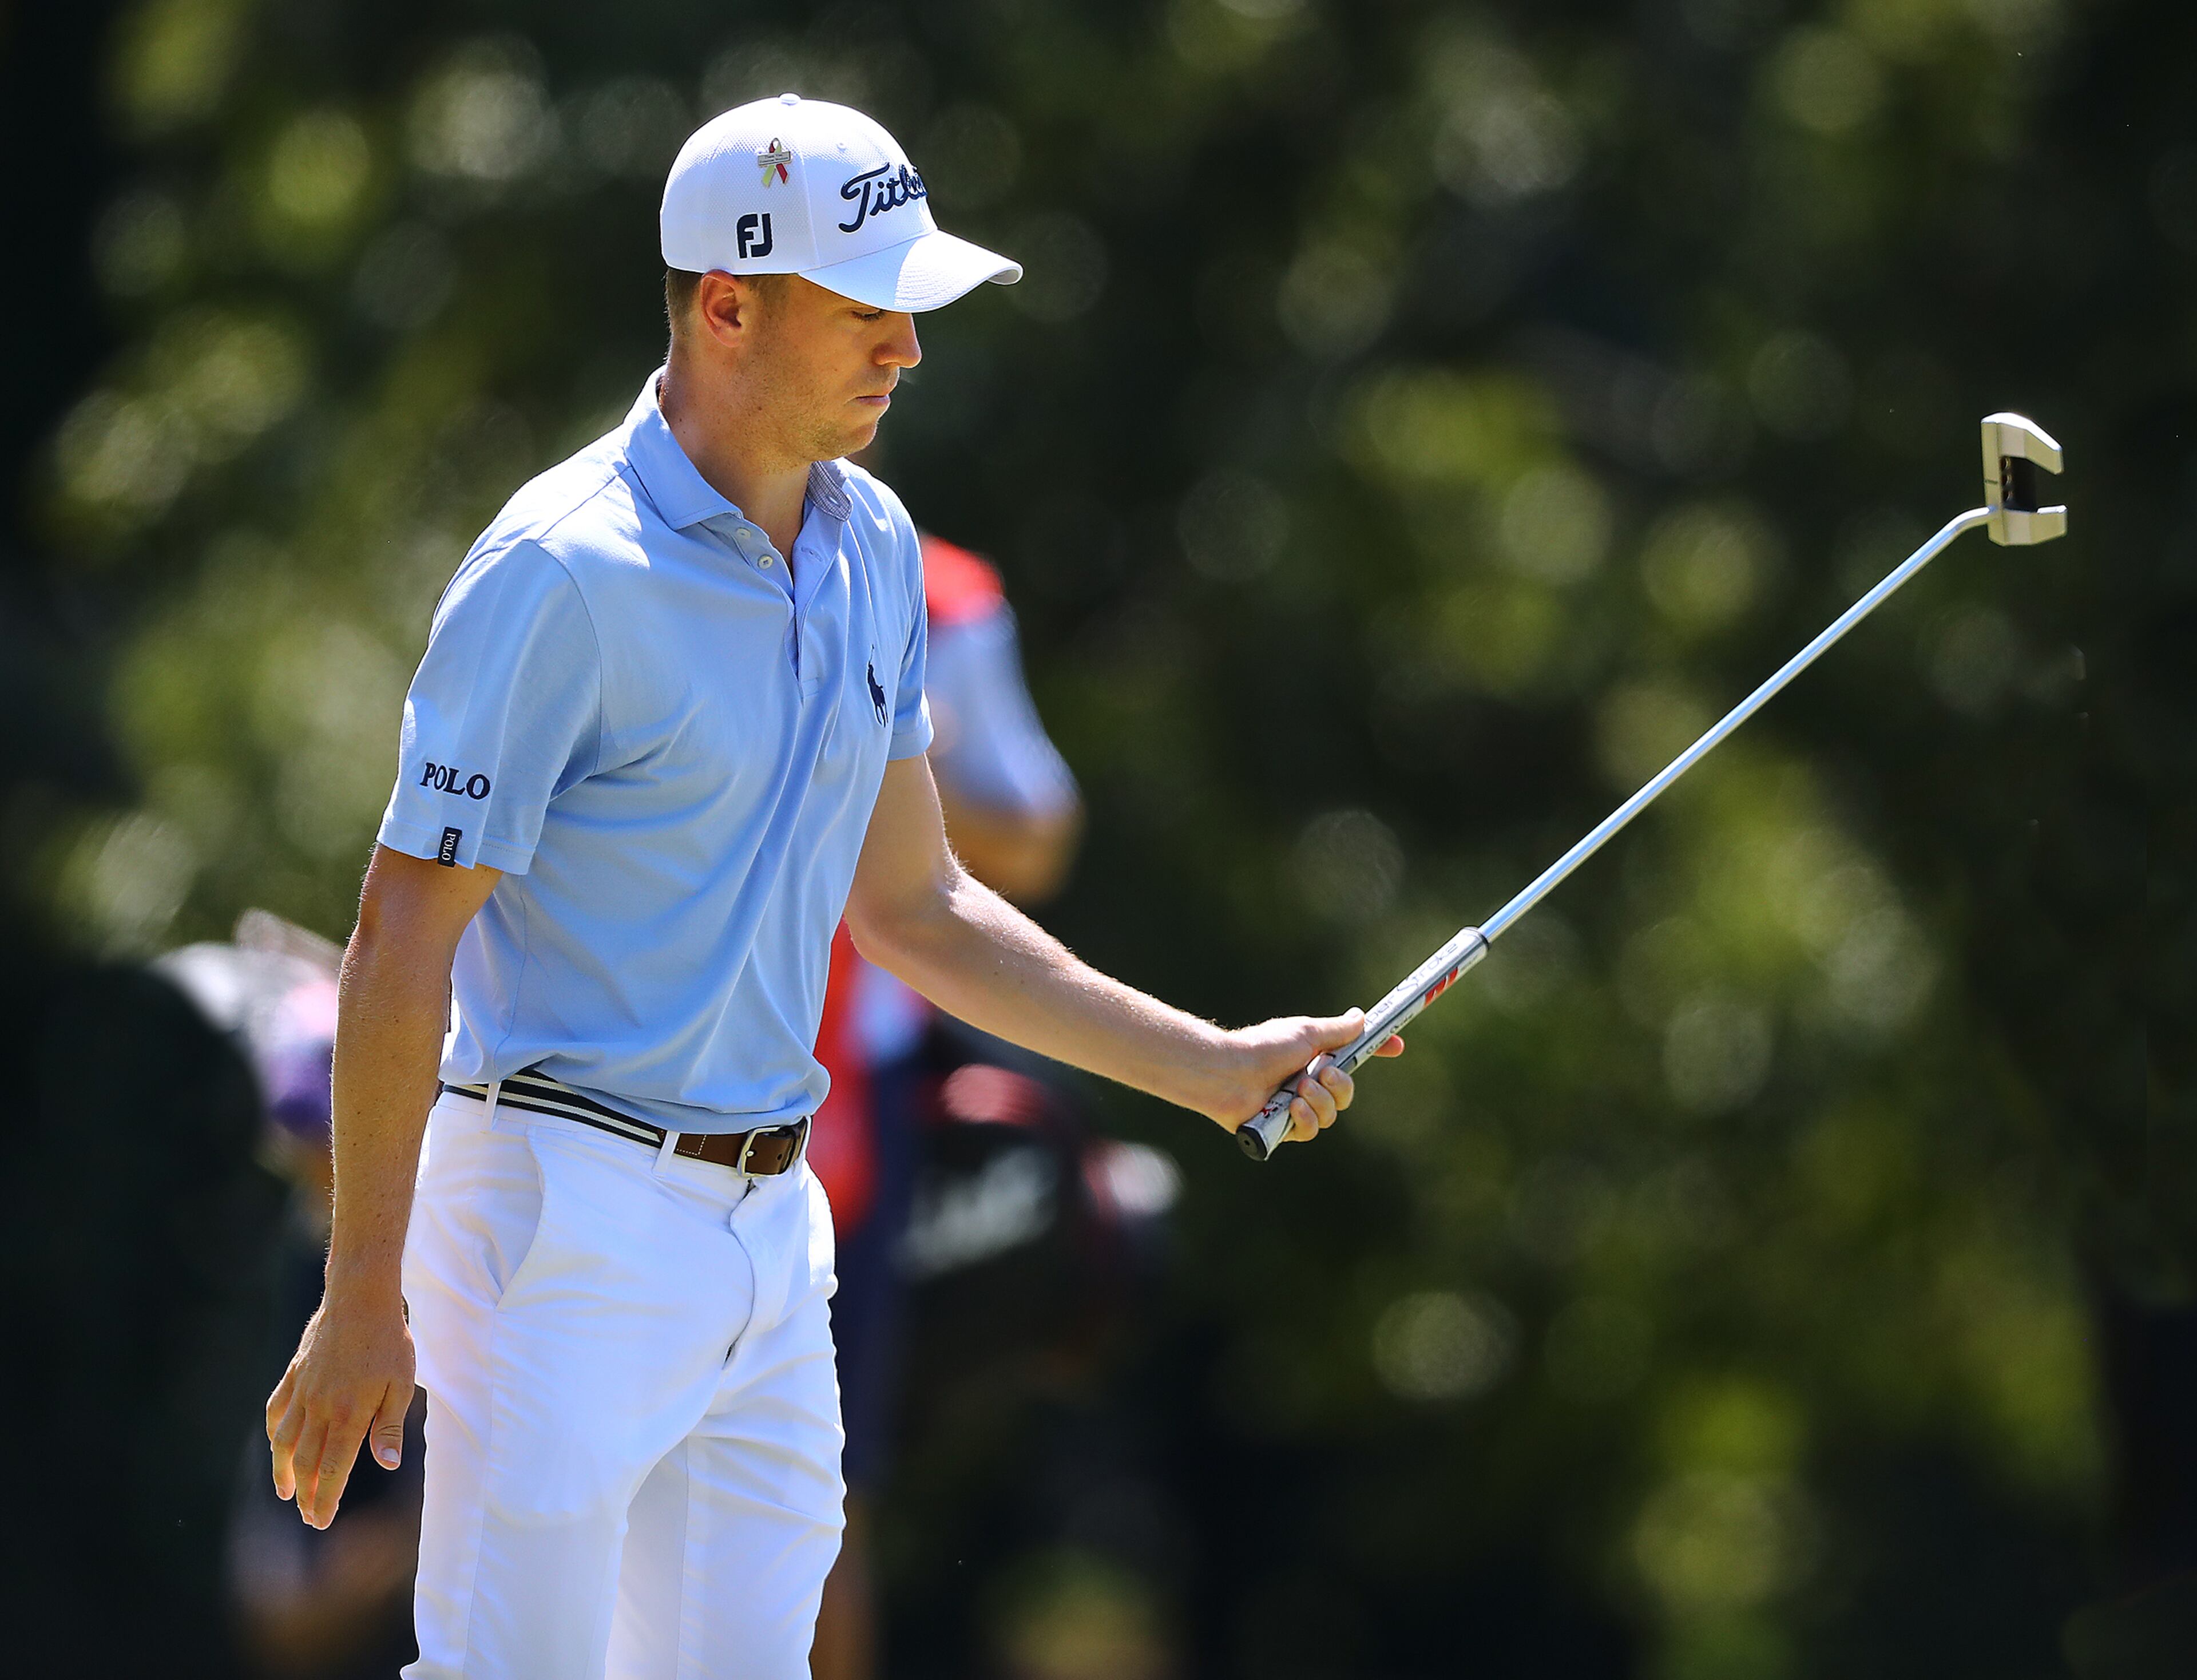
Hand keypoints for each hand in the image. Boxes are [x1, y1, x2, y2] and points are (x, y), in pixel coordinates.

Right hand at [266, 1282, 415, 1528]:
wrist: (361, 1299)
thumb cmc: (389, 1341)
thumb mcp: (402, 1384)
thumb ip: (390, 1428)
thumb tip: (387, 1466)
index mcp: (349, 1415)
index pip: (333, 1469)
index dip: (326, 1499)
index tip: (321, 1521)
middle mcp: (320, 1408)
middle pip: (306, 1463)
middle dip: (306, 1494)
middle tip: (308, 1516)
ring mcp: (303, 1392)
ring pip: (284, 1441)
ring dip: (284, 1471)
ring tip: (287, 1492)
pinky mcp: (294, 1375)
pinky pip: (276, 1410)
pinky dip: (273, 1433)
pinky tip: (276, 1446)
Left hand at [1209, 1009, 1404, 1142]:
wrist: (1230, 1071)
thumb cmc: (1263, 1047)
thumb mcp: (1305, 1033)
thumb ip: (1336, 1030)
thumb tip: (1361, 1016)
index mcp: (1313, 1059)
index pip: (1352, 1059)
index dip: (1376, 1052)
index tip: (1398, 1046)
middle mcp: (1306, 1084)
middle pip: (1346, 1094)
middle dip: (1340, 1085)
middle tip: (1321, 1074)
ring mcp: (1295, 1107)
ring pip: (1331, 1114)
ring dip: (1318, 1101)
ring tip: (1296, 1089)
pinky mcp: (1283, 1129)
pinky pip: (1311, 1130)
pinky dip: (1304, 1118)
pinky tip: (1291, 1108)